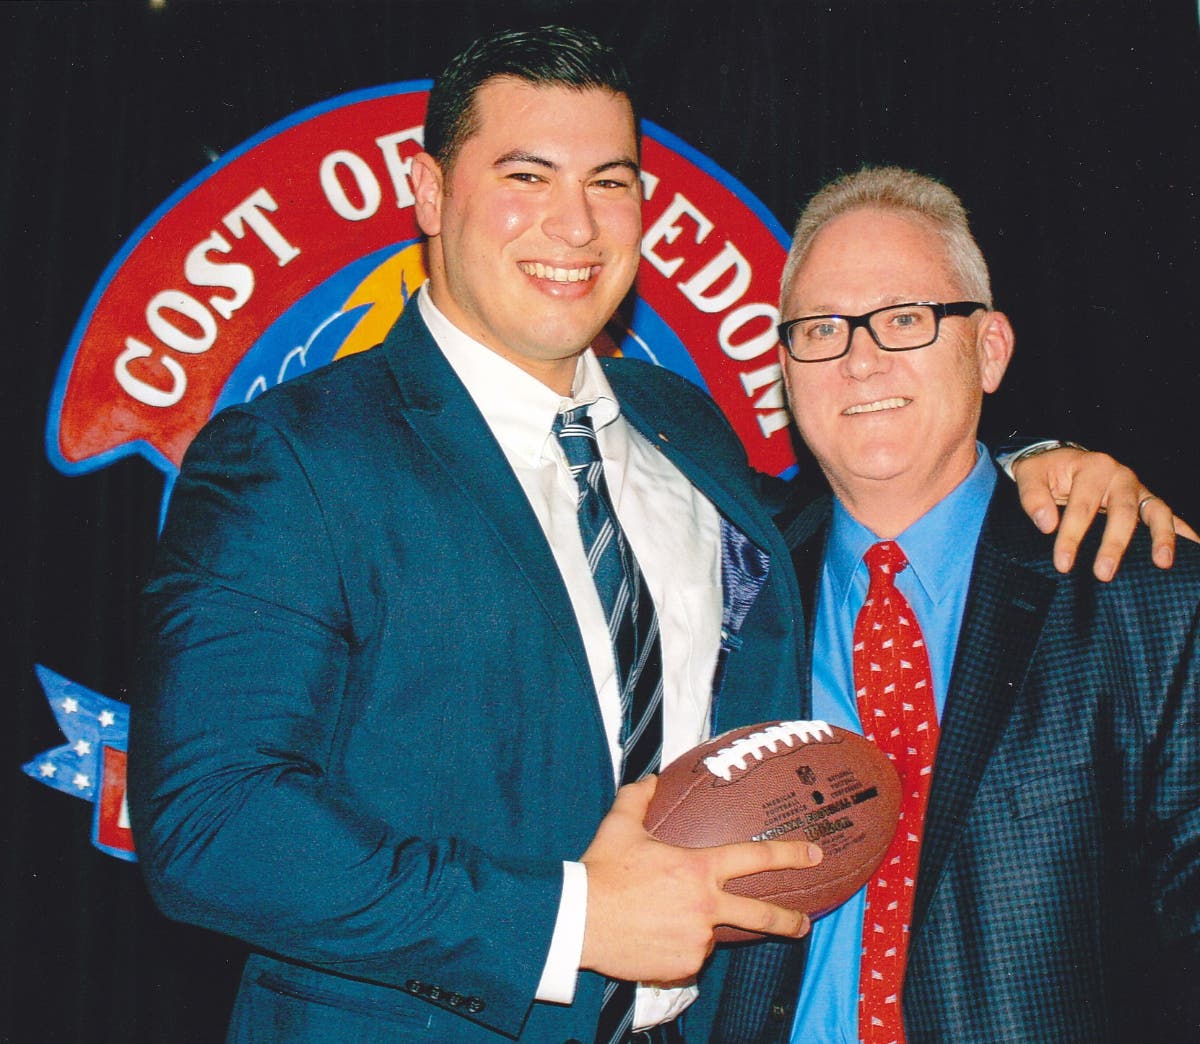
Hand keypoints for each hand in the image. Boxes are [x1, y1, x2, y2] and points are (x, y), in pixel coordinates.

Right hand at [578, 776, 821, 984]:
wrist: (578, 921)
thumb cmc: (601, 871)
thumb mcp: (619, 826)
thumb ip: (638, 798)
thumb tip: (650, 778)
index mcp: (699, 869)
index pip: (756, 858)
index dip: (791, 854)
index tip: (815, 854)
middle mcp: (706, 906)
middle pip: (762, 916)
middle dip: (789, 921)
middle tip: (804, 924)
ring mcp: (698, 940)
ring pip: (711, 934)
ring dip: (699, 927)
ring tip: (663, 920)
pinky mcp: (683, 966)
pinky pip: (690, 956)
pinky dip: (679, 947)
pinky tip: (653, 937)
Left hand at [1012, 448, 1196, 580]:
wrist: (1060, 461)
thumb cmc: (1044, 471)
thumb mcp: (1028, 475)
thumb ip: (1033, 498)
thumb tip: (1048, 525)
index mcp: (1092, 467)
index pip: (1082, 506)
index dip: (1072, 536)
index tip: (1063, 564)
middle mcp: (1120, 476)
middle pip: (1122, 512)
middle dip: (1113, 545)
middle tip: (1103, 574)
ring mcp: (1138, 489)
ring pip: (1156, 511)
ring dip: (1162, 538)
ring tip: (1162, 564)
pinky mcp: (1147, 501)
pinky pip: (1170, 517)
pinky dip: (1184, 533)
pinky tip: (1195, 550)